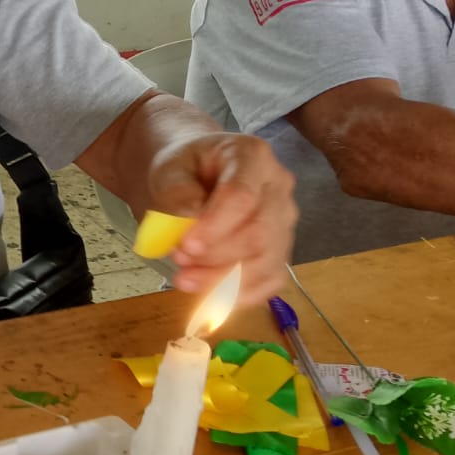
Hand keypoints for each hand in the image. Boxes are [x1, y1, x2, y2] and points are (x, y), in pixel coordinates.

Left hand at [146, 133, 296, 303]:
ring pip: (268, 261)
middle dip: (217, 257)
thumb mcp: (170, 170)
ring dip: (225, 281)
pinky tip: (211, 297)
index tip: (185, 246)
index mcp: (253, 157)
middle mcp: (279, 188)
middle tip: (179, 261)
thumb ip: (177, 194)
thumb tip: (188, 224)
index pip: (243, 197)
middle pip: (260, 233)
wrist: (196, 174)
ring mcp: (284, 220)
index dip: (215, 227)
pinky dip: (241, 295)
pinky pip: (271, 280)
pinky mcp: (280, 249)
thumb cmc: (186, 169)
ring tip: (186, 279)